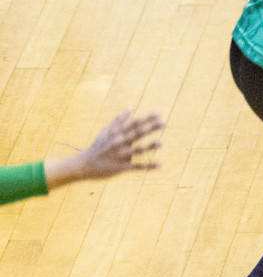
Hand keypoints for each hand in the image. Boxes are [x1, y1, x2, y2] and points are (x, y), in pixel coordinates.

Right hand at [46, 110, 164, 188]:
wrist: (84, 165)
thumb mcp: (106, 132)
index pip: (134, 124)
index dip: (146, 119)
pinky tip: (159, 166)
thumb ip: (118, 121)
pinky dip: (148, 166)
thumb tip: (129, 109)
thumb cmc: (98, 146)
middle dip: (150, 128)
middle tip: (164, 123)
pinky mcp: (120, 167)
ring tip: (161, 143)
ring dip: (149, 147)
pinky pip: (136, 166)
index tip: (159, 114)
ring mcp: (120, 155)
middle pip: (136, 134)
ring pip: (136, 150)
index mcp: (117, 134)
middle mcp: (119, 143)